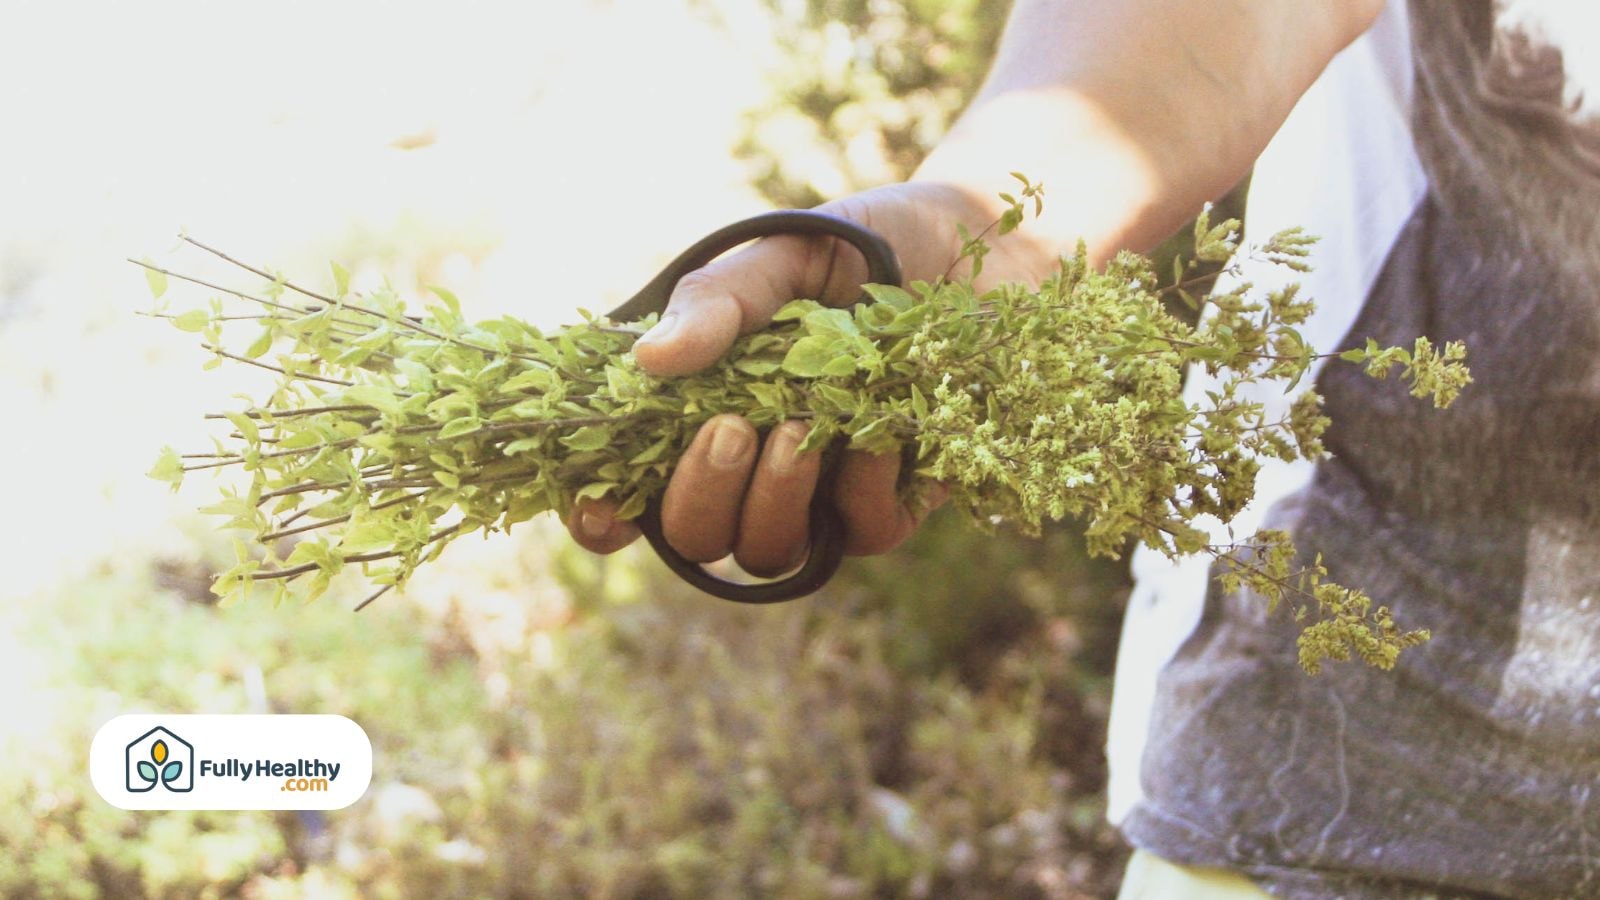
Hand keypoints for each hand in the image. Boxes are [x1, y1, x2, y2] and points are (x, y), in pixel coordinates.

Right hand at [563, 181, 1048, 574]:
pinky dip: (860, 488)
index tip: (601, 508)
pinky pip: (860, 532)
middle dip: (700, 497)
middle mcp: (755, 461)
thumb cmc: (869, 245)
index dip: (601, 515)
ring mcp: (824, 490)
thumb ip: (716, 303)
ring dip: (772, 499)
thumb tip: (647, 363)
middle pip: (694, 535)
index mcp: (705, 406)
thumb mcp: (781, 256)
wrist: (989, 243)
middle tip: (732, 430)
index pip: (633, 489)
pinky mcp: (898, 499)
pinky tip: (880, 429)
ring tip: (798, 427)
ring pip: (767, 550)